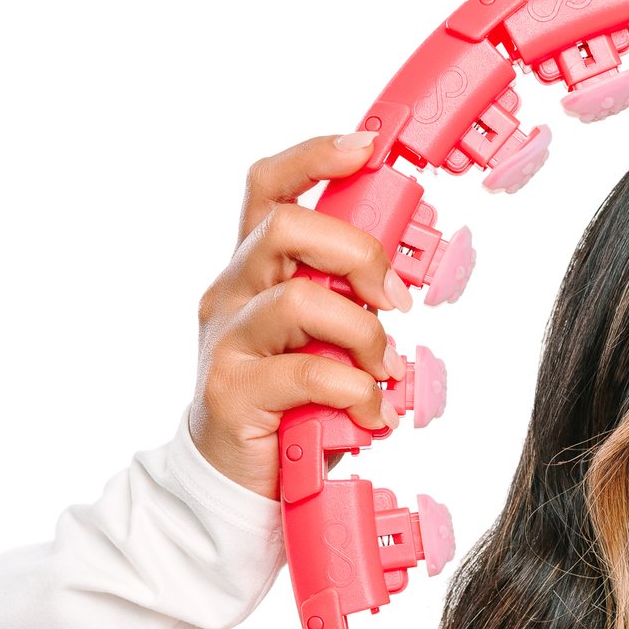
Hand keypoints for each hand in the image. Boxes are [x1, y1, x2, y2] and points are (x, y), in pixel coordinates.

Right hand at [190, 130, 413, 499]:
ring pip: (298, 299)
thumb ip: (346, 301)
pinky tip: (370, 413)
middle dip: (357, 254)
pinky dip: (354, 390)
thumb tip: (401, 279)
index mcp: (254, 269)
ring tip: (385, 371)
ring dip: (363, 334)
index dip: (314, 157)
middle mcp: (232, 293)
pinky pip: (305, 372)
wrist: (236, 481)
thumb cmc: (290, 404)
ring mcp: (226, 341)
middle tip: (395, 302)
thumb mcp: (322, 339)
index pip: (269, 187)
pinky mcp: (231, 392)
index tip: (367, 147)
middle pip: (286, 228)